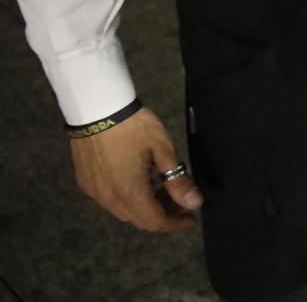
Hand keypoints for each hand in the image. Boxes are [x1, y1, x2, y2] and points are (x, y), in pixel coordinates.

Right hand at [70, 107, 200, 232]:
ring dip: (144, 207)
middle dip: (162, 216)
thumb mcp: (162, 149)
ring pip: (123, 212)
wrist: (96, 110)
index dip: (175, 224)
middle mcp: (109, 199)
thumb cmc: (134, 127)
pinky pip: (110, 201)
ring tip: (164, 190)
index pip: (155, 222)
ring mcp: (94, 192)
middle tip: (180, 202)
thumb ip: (178, 179)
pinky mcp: (85, 183)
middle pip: (138, 220)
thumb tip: (194, 203)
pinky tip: (140, 182)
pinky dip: (128, 199)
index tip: (191, 219)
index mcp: (129, 193)